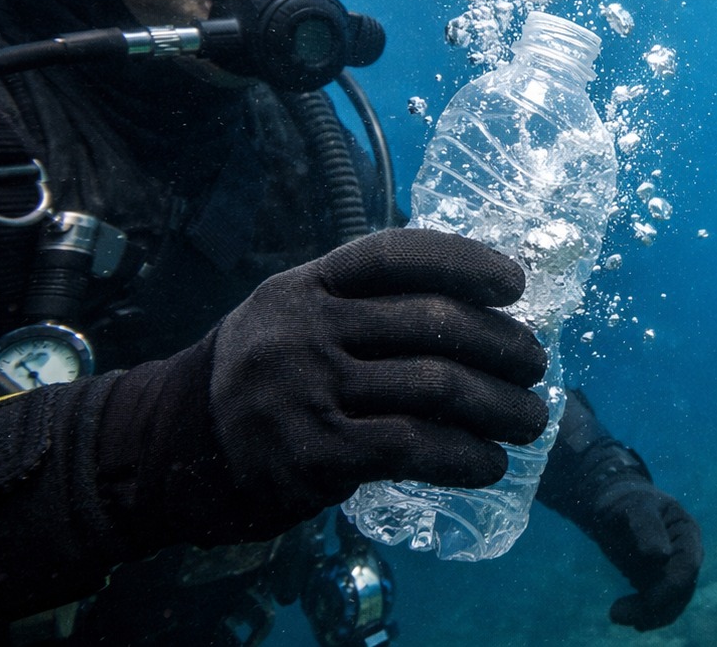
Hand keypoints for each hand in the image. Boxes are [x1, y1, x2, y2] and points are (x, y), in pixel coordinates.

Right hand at [98, 227, 548, 546]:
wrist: (180, 449)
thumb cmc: (269, 374)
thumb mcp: (299, 314)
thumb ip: (368, 300)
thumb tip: (480, 300)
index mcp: (307, 284)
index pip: (398, 254)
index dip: (466, 261)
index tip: (515, 283)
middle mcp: (305, 328)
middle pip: (434, 323)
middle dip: (504, 344)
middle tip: (536, 364)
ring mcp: (307, 391)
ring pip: (437, 387)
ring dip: (501, 406)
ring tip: (529, 418)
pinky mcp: (314, 453)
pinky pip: (414, 447)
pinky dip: (465, 456)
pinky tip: (491, 464)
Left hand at [591, 484, 703, 630]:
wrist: (613, 508)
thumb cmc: (626, 500)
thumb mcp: (633, 505)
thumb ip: (646, 525)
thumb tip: (661, 555)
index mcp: (686, 530)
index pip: (688, 562)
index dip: (672, 585)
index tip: (650, 601)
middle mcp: (686, 553)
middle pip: (681, 588)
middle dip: (655, 605)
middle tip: (617, 612)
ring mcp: (673, 569)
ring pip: (671, 601)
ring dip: (647, 614)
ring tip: (616, 613)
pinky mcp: (658, 582)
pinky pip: (657, 604)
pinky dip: (644, 613)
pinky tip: (625, 615)